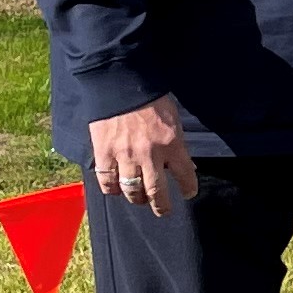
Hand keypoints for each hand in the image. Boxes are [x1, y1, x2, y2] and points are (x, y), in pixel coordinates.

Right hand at [88, 94, 192, 218]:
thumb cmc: (151, 97)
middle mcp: (149, 154)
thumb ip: (176, 143)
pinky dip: (112, 189)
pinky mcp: (104, 153)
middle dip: (161, 206)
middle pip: (156, 192)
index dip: (188, 187)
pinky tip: (116, 189)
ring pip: (131, 191)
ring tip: (139, 199)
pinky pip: (107, 181)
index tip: (188, 193)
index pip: (185, 174)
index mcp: (171, 143)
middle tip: (163, 210)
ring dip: (137, 199)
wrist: (121, 82)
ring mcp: (125, 155)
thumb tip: (183, 164)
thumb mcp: (173, 118)